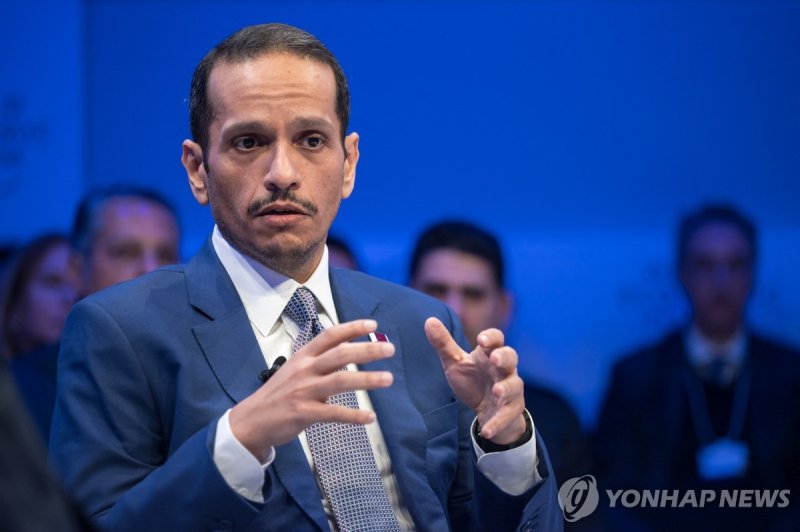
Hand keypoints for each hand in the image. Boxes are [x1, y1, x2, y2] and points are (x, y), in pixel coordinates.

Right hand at [229, 319, 393, 460]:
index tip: (373, 325)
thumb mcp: (295, 370)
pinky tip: (370, 417)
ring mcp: (304, 391)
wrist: (251, 421)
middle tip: (390, 349)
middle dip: (367, 350)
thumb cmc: (278, 394)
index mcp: (303, 356)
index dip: (352, 328)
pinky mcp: (303, 413)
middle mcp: (304, 369)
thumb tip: (348, 355)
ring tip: (388, 379)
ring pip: (341, 381)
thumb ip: (319, 362)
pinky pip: (334, 413)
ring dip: (368, 379)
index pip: (330, 336)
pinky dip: (354, 416)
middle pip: (340, 354)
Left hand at [424, 317, 525, 444]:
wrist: (486, 411)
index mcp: (490, 355)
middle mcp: (503, 370)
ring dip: (506, 388)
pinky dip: (497, 422)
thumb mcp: (455, 363)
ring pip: (514, 385)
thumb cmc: (473, 380)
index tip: (481, 340)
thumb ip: (443, 344)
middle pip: (511, 358)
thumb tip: (429, 320)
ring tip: (496, 392)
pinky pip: (507, 415)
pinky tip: (486, 429)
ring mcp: (510, 390)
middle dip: (504, 357)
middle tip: (495, 358)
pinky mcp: (511, 411)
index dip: (491, 338)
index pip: (496, 339)